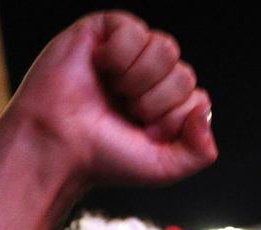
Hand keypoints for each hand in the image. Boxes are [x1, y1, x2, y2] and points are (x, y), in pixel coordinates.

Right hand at [7, 12, 216, 188]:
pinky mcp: (105, 31)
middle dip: (154, 102)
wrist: (58, 145)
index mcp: (166, 107)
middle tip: (123, 113)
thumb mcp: (164, 169)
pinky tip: (99, 68)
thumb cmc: (103, 158)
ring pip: (166, 49)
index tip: (143, 133)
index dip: (171, 120)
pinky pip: (135, 30)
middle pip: (183, 75)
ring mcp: (130, 54)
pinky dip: (118, 55)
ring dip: (139, 79)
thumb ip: (201, 152)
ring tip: (113, 91)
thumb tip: (203, 110)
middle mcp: (151, 79)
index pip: (197, 99)